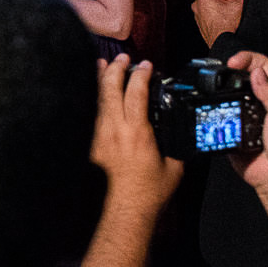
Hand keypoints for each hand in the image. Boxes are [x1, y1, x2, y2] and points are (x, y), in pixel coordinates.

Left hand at [90, 56, 183, 212]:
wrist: (126, 208)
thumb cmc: (150, 191)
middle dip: (117, 69)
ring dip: (101, 79)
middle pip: (112, 89)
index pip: (137, 94)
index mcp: (138, 132)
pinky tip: (92, 90)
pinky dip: (92, 98)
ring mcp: (100, 135)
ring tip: (101, 63)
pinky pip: (90, 114)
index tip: (147, 65)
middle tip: (124, 58)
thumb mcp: (173, 167)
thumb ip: (174, 145)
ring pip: (97, 99)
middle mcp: (116, 130)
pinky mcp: (91, 143)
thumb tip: (177, 133)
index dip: (142, 76)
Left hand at [192, 0, 243, 45]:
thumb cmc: (229, 26)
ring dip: (212, 2)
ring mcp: (198, 18)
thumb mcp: (238, 5)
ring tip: (224, 3)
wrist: (225, 44)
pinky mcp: (201, 27)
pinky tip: (222, 15)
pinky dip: (211, 12)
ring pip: (203, 5)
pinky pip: (204, 15)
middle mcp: (197, 7)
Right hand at [224, 51, 267, 195]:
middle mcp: (260, 102)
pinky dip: (212, 114)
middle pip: (240, 77)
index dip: (247, 59)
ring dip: (218, 95)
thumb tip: (256, 72)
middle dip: (227, 73)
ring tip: (212, 95)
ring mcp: (244, 116)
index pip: (262, 65)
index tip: (233, 62)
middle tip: (217, 76)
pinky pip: (217, 118)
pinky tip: (210, 114)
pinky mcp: (232, 130)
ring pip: (226, 96)